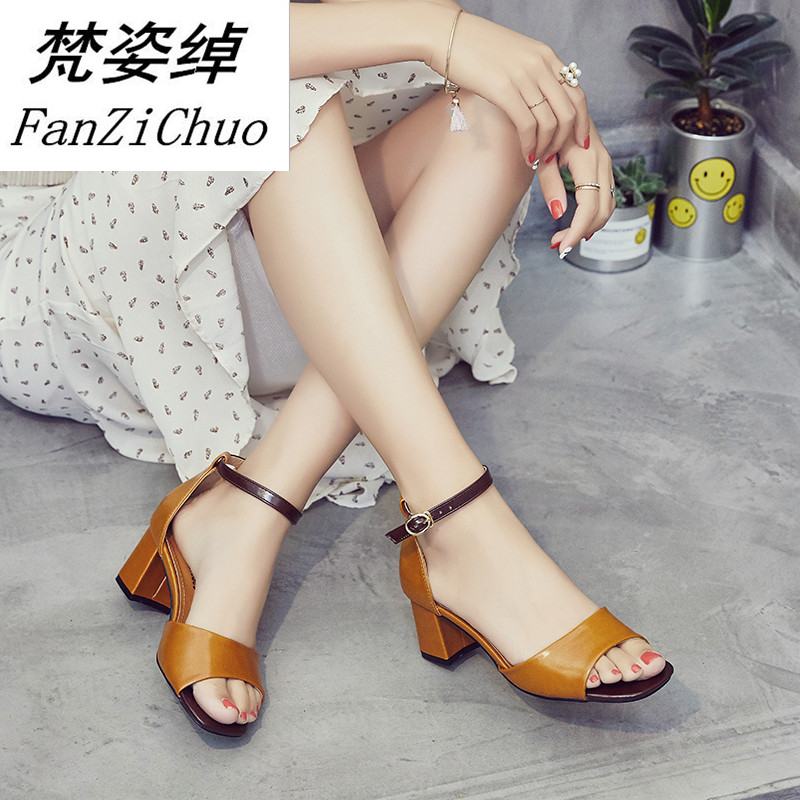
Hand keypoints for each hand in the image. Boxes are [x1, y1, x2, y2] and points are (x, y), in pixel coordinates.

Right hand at [431, 11, 590, 164]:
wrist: (447, 35)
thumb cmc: (474, 49)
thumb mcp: (513, 56)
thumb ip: (530, 74)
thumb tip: (536, 99)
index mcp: (545, 56)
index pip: (576, 94)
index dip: (582, 122)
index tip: (579, 141)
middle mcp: (540, 65)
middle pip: (568, 112)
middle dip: (565, 141)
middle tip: (554, 157)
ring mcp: (523, 77)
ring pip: (550, 122)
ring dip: (546, 147)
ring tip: (537, 159)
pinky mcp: (504, 89)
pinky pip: (527, 125)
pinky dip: (529, 145)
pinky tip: (525, 155)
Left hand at [538, 122, 614, 255]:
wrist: (561, 105)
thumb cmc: (547, 128)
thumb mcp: (543, 156)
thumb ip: (550, 184)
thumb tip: (558, 213)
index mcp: (587, 160)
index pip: (589, 206)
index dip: (576, 230)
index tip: (561, 245)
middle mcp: (602, 162)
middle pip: (602, 211)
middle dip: (581, 233)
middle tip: (558, 245)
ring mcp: (606, 165)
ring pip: (608, 207)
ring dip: (588, 227)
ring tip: (563, 238)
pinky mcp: (604, 168)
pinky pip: (605, 198)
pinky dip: (593, 216)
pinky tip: (575, 226)